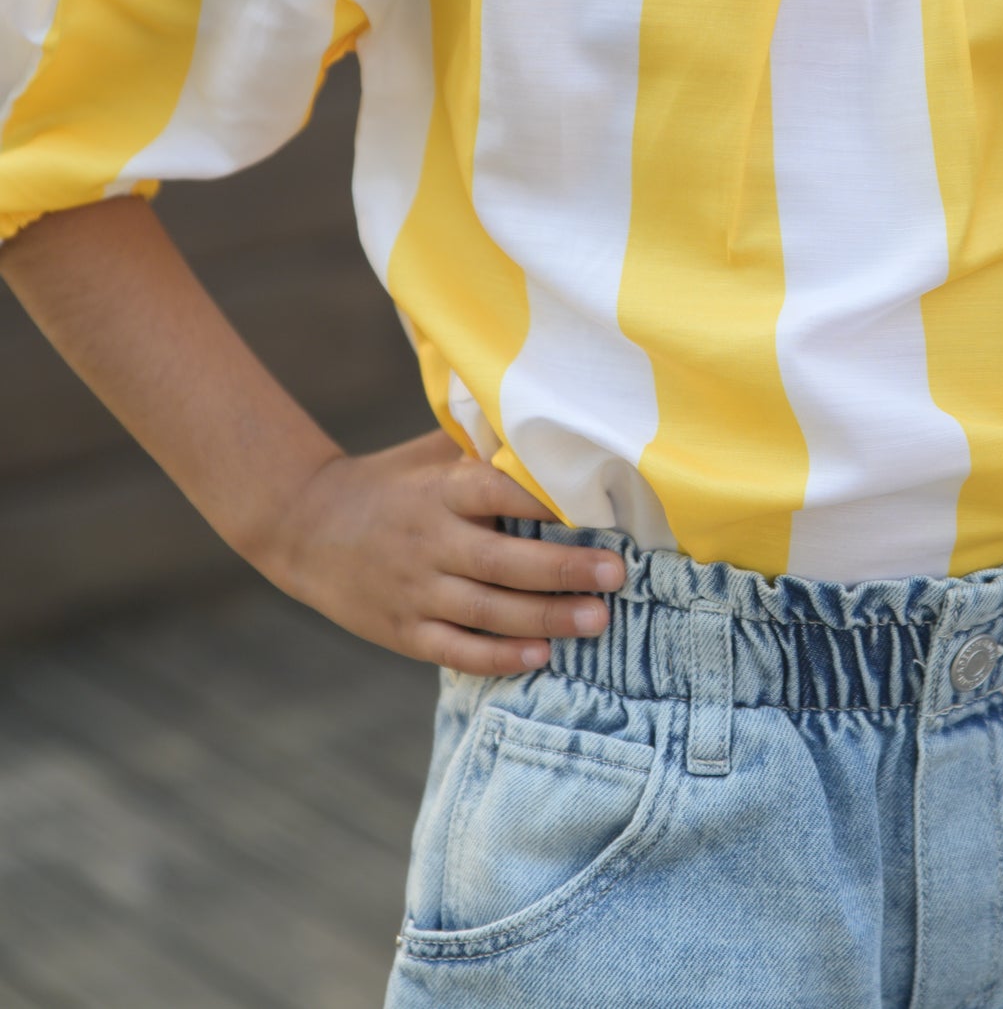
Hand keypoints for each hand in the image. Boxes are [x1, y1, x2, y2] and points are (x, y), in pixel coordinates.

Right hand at [252, 428, 626, 676]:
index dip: (544, 501)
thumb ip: (484, 446)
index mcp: (438, 492)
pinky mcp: (402, 631)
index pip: (495, 491)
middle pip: (502, 560)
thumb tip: (554, 427)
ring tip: (599, 619)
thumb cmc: (392, 483)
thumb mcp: (431, 454)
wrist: (304, 526)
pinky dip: (499, 657)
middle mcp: (428, 541)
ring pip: (488, 611)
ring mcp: (414, 590)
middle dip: (564, 569)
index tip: (596, 508)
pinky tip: (542, 655)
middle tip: (618, 573)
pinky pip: (455, 650)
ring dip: (547, 617)